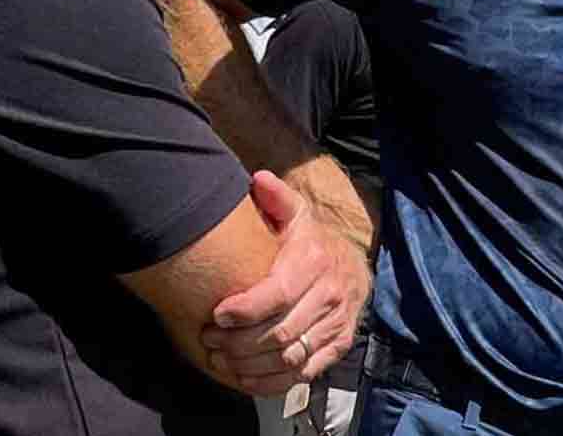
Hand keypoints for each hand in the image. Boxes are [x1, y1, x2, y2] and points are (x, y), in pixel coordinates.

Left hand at [200, 171, 371, 395]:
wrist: (352, 266)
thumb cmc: (311, 242)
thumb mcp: (297, 215)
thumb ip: (277, 199)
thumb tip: (258, 179)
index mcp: (315, 261)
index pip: (279, 293)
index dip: (245, 309)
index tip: (217, 314)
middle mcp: (330, 295)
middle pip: (281, 331)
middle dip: (239, 341)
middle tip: (210, 339)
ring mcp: (335, 324)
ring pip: (290, 357)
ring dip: (250, 364)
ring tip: (220, 358)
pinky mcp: (336, 348)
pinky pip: (302, 374)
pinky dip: (270, 382)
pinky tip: (243, 376)